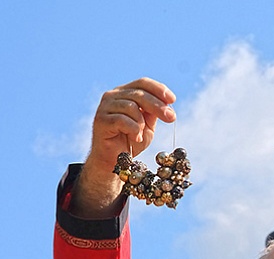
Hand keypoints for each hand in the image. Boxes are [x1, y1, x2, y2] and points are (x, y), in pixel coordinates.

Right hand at [71, 78, 176, 217]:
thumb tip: (167, 104)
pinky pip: (122, 120)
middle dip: (158, 106)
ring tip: (142, 135)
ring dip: (142, 122)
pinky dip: (133, 130)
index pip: (142, 83)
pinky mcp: (100, 120)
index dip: (159, 89)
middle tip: (171, 118)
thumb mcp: (148, 125)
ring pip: (131, 106)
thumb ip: (154, 113)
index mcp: (125, 93)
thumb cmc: (131, 140)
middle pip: (139, 93)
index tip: (172, 100)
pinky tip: (136, 138)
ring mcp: (105, 107)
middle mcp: (113, 96)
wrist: (115, 160)